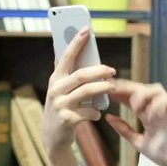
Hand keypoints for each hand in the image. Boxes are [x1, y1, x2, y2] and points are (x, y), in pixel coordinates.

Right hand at [43, 26, 115, 156]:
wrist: (53, 137)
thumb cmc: (63, 108)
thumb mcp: (61, 90)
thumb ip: (70, 74)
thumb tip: (81, 52)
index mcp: (55, 79)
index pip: (66, 56)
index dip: (76, 42)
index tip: (86, 29)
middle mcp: (55, 89)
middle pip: (81, 75)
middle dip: (99, 70)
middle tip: (113, 70)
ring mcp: (60, 105)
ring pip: (86, 92)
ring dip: (102, 88)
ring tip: (112, 87)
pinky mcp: (67, 119)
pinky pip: (88, 112)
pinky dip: (96, 113)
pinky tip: (97, 114)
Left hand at [105, 80, 166, 165]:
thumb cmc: (164, 154)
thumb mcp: (139, 142)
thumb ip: (125, 130)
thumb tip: (108, 118)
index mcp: (148, 114)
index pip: (133, 97)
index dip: (120, 92)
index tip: (106, 89)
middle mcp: (157, 108)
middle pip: (142, 88)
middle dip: (127, 87)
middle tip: (114, 89)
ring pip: (156, 89)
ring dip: (143, 95)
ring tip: (135, 107)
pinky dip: (157, 104)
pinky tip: (150, 115)